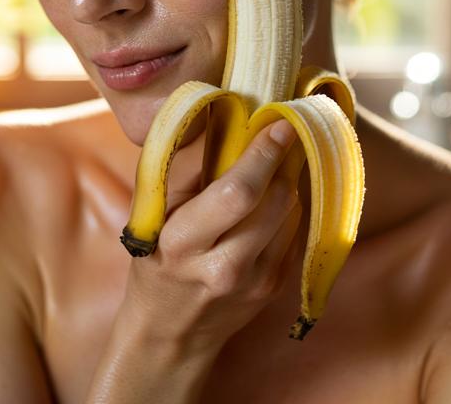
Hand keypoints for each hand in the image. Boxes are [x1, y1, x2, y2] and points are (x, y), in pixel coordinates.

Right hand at [120, 119, 302, 351]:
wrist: (170, 332)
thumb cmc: (158, 260)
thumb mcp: (155, 216)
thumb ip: (190, 170)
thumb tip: (228, 118)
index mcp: (183, 243)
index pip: (238, 192)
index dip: (264, 154)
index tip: (280, 124)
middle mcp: (223, 267)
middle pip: (274, 201)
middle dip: (280, 165)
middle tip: (278, 139)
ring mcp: (255, 282)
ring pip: (292, 213)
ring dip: (285, 186)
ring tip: (267, 176)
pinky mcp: (276, 288)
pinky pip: (296, 233)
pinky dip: (287, 211)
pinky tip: (267, 208)